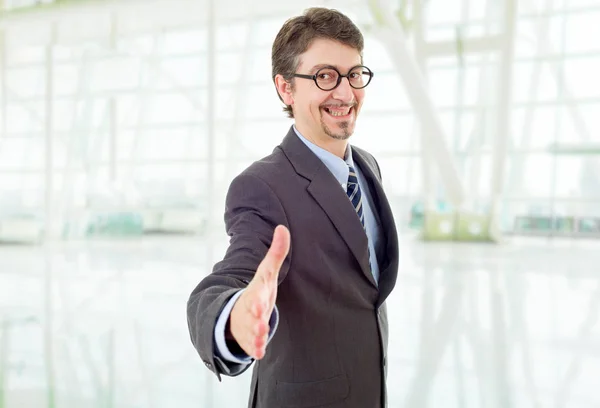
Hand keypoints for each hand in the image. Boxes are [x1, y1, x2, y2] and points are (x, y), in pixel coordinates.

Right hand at [229, 225, 289, 359]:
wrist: (237, 312)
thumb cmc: (259, 290)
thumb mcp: (267, 272)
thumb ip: (276, 252)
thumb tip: (282, 227)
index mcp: (256, 292)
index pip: (256, 294)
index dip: (258, 299)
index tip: (260, 303)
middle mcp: (250, 308)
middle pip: (252, 313)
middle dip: (255, 318)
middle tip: (260, 322)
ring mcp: (247, 323)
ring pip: (251, 330)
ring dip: (255, 335)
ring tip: (260, 338)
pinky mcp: (249, 338)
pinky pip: (251, 345)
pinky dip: (254, 349)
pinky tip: (258, 353)